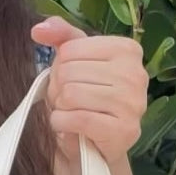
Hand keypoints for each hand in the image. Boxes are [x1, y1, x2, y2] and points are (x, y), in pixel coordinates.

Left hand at [31, 17, 147, 167]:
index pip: (70, 49)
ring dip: (60, 107)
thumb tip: (39, 29)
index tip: (71, 80)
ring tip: (70, 112)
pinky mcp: (124, 130)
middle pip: (69, 72)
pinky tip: (68, 126)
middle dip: (58, 89)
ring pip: (71, 94)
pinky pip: (77, 119)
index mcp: (127, 49)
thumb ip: (61, 37)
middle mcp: (136, 73)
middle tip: (68, 101)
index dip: (60, 66)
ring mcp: (133, 103)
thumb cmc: (88, 97)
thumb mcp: (77, 60)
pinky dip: (62, 123)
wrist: (98, 144)